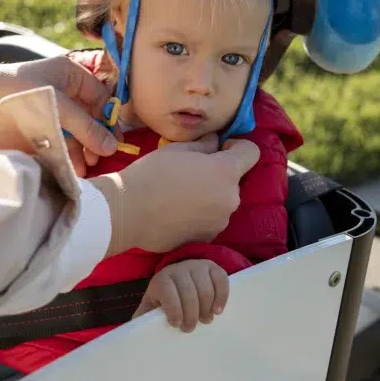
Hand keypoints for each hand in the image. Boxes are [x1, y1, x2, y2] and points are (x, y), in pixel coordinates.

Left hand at [0, 56, 117, 173]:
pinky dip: (64, 150)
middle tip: (98, 159)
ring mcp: (48, 104)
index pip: (101, 97)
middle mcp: (62, 87)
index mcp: (71, 73)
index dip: (109, 120)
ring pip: (73, 129)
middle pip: (88, 115)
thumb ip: (87, 128)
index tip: (115, 144)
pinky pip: (57, 136)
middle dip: (94, 138)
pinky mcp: (35, 121)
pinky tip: (67, 166)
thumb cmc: (17, 92)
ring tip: (82, 169)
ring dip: (79, 148)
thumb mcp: (59, 109)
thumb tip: (112, 147)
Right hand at [90, 136, 259, 255]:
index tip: (218, 149)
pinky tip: (176, 212)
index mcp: (226, 171)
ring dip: (209, 195)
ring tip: (179, 195)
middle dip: (219, 174)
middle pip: (234, 180)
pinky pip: (210, 219)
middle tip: (189, 173)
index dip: (237, 147)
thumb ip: (204, 144)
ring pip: (222, 201)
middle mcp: (231, 198)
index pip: (251, 152)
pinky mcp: (207, 237)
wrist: (127, 213)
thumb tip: (215, 142)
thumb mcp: (177, 149)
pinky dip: (200, 214)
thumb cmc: (151, 174)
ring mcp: (220, 221)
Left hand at [133, 260, 229, 331]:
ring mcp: (197, 266)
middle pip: (189, 293)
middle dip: (191, 315)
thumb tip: (136, 331)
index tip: (176, 324)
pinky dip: (221, 297)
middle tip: (190, 328)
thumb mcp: (152, 305)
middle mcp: (179, 269)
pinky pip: (221, 280)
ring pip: (206, 288)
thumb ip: (144, 317)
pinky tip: (217, 310)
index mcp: (162, 279)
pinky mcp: (213, 267)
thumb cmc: (166, 297)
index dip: (173, 309)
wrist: (179, 277)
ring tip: (205, 320)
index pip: (167, 291)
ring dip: (207, 309)